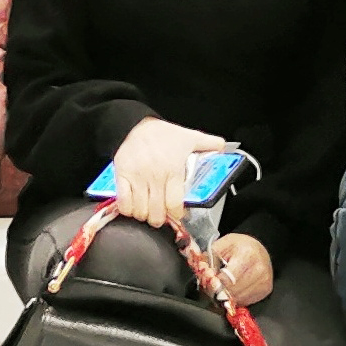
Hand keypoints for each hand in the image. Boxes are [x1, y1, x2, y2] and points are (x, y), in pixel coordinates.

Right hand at [106, 116, 226, 228]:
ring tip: (148, 212)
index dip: (177, 214)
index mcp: (173, 169)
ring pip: (140, 210)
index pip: (174, 204)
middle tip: (161, 217)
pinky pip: (123, 202)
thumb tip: (224, 148)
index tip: (178, 215)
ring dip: (144, 215)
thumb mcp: (189, 137)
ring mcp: (136, 177)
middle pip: (156, 212)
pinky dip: (128, 209)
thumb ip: (208, 144)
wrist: (135, 125)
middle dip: (159, 219)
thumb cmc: (163, 134)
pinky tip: (133, 207)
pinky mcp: (121, 177)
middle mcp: (154, 176)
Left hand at [210, 233, 274, 308]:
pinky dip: (236, 298)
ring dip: (227, 297)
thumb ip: (209, 260)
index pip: (227, 280)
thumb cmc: (239, 247)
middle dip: (219, 292)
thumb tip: (204, 277)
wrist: (258, 249)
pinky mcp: (266, 290)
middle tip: (213, 286)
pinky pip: (246, 301)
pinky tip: (234, 289)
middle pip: (233, 291)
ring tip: (223, 287)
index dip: (214, 284)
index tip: (208, 283)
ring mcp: (264, 281)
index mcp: (247, 255)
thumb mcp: (221, 246)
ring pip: (238, 299)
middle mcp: (259, 269)